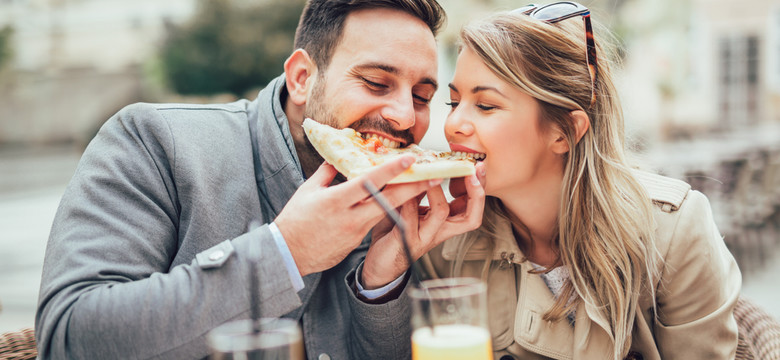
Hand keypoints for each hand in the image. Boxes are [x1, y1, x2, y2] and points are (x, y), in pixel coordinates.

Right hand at [274, 156, 440, 276]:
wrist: (288, 254)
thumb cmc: (295, 220)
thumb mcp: (308, 191)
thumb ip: (327, 173)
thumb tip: (339, 158)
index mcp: (337, 200)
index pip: (370, 182)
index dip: (392, 170)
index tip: (410, 159)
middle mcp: (350, 217)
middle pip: (389, 200)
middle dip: (413, 187)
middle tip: (433, 176)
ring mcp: (355, 231)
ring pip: (386, 212)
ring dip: (403, 199)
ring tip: (418, 185)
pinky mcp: (356, 242)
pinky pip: (374, 222)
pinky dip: (385, 211)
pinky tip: (393, 202)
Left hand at [361, 162, 486, 288]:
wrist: (379, 262)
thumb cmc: (396, 232)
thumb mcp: (411, 206)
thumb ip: (420, 190)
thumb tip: (426, 164)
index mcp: (445, 222)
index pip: (472, 206)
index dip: (479, 188)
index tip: (478, 167)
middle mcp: (440, 230)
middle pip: (471, 217)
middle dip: (476, 193)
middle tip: (471, 173)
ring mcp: (424, 236)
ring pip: (441, 214)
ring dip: (437, 192)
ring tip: (431, 176)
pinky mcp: (406, 239)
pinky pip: (410, 218)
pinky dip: (407, 201)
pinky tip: (402, 188)